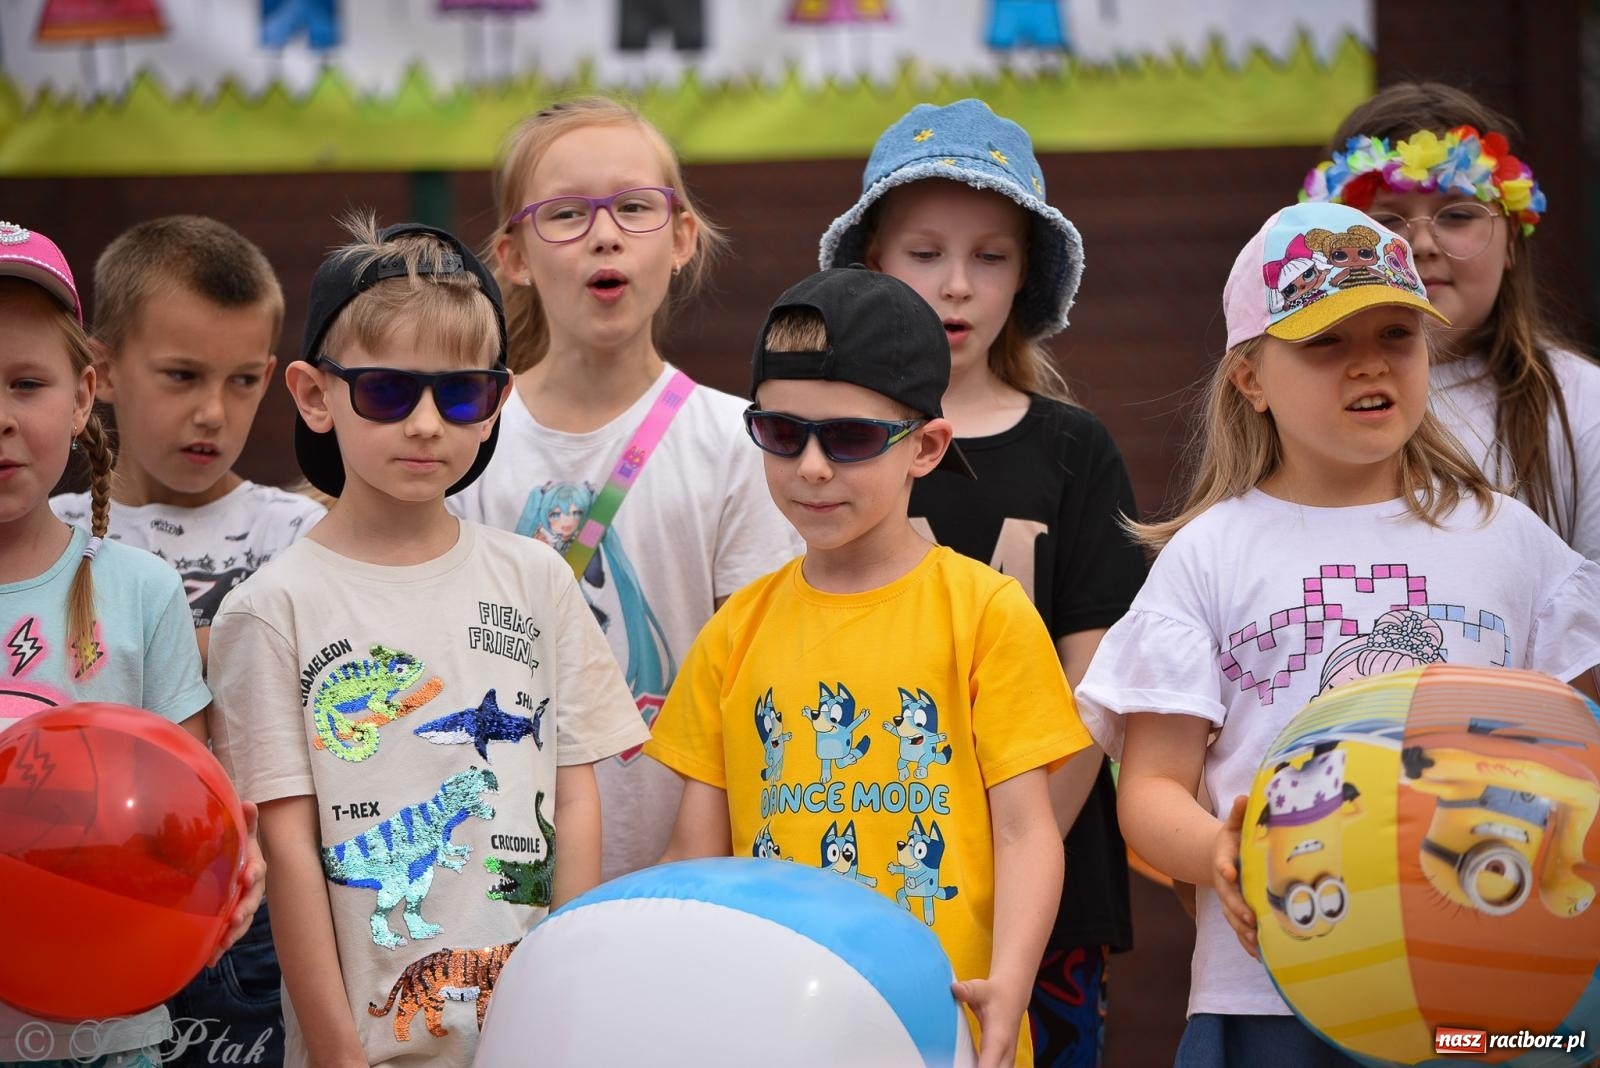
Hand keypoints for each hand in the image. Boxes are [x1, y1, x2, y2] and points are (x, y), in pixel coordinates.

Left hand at [211, 799, 265, 966]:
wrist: (234, 860)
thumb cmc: (237, 845)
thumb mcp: (242, 832)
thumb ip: (246, 821)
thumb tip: (248, 803)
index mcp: (254, 867)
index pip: (257, 870)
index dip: (254, 874)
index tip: (248, 877)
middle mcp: (252, 889)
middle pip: (252, 901)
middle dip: (245, 911)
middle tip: (236, 919)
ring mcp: (242, 904)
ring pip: (242, 921)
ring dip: (234, 933)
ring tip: (222, 945)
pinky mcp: (231, 917)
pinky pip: (229, 932)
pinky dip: (220, 945)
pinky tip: (209, 960)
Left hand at [951, 976, 1026, 1067]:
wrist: (1012, 996)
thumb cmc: (994, 994)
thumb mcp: (981, 988)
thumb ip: (968, 990)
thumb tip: (955, 989)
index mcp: (999, 1039)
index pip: (989, 1064)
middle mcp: (1004, 1053)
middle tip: (953, 1066)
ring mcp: (1006, 1060)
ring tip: (957, 1066)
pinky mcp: (1003, 1063)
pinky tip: (964, 1066)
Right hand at [1213, 794, 1256, 957]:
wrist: (1217, 858)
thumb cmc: (1232, 841)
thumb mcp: (1234, 825)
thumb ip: (1238, 814)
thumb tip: (1245, 797)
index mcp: (1224, 860)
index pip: (1222, 864)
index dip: (1225, 868)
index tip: (1229, 873)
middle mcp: (1224, 884)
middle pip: (1228, 898)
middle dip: (1238, 909)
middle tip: (1251, 919)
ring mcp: (1228, 900)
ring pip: (1233, 918)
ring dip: (1243, 931)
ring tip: (1257, 942)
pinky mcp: (1236, 912)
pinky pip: (1239, 929)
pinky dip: (1247, 943)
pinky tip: (1260, 956)